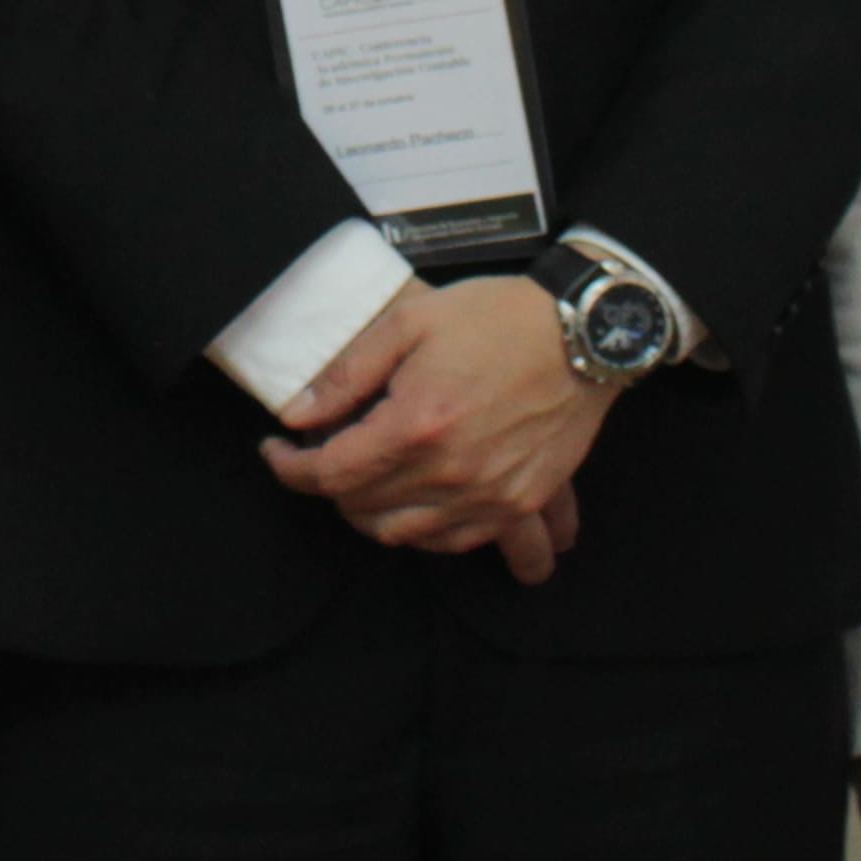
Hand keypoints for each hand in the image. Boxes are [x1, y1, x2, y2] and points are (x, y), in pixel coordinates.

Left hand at [259, 274, 614, 580]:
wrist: (584, 334)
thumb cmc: (498, 318)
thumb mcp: (410, 323)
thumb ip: (348, 374)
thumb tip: (298, 415)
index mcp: (416, 425)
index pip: (331, 472)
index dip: (290, 468)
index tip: (276, 452)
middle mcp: (450, 473)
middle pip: (361, 508)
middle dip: (328, 485)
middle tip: (323, 455)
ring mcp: (488, 496)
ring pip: (404, 536)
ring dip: (372, 514)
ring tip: (365, 481)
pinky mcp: (520, 503)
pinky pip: (457, 542)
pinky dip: (424, 531)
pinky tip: (416, 503)